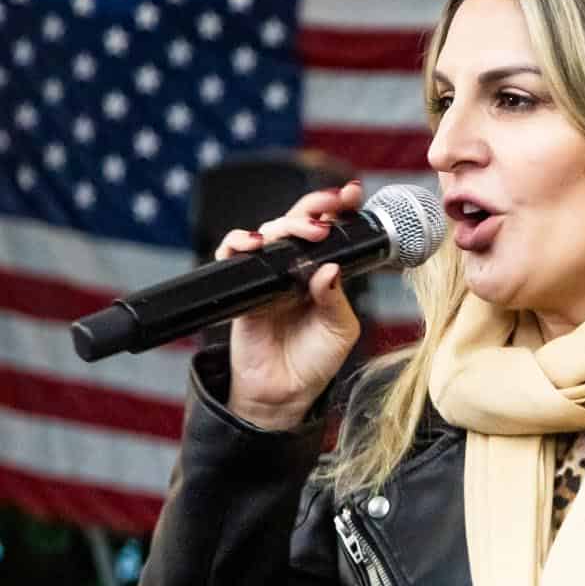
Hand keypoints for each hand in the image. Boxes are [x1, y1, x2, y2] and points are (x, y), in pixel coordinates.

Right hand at [223, 180, 364, 430]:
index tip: (352, 193)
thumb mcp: (340, 330)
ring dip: (286, 224)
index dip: (339, 209)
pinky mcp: (242, 287)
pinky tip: (253, 243)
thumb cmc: (315, 360)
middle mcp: (295, 268)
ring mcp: (267, 275)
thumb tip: (329, 268)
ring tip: (308, 232)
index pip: (330, 232)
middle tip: (331, 207)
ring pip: (269, 232)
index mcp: (323, 273)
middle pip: (298, 222)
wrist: (283, 392)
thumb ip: (336, 299)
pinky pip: (232, 255)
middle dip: (314, 206)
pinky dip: (238, 242)